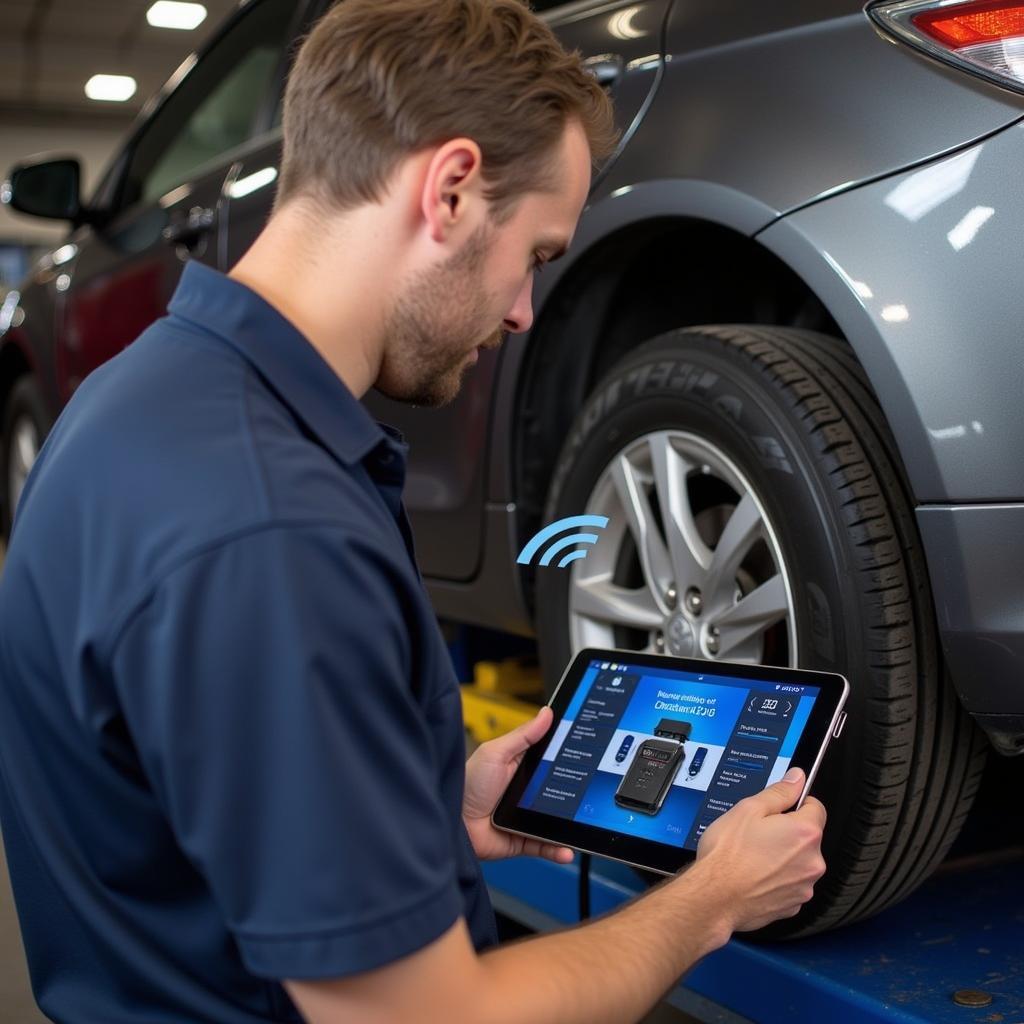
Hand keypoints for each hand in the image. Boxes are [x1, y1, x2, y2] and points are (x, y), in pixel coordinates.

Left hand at [463, 706, 574, 863]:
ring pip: (556, 821)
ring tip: (585, 823)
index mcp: (520, 767)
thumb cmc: (466, 784)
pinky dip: (558, 850)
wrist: (452, 823)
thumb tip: (546, 713)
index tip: (589, 754)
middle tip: (592, 792)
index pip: (551, 760)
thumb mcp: (496, 753)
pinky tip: (567, 848)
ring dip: (570, 825)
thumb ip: (523, 736)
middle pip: (558, 791)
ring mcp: (525, 816)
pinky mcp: (523, 840)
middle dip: (575, 794)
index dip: (569, 758)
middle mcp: (525, 792)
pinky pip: (545, 846)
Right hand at [694, 767, 826, 932]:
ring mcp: (804, 887)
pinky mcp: (793, 905)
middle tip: (758, 834)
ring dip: (783, 858)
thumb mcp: (748, 809)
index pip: (816, 807)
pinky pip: (790, 885)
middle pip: (808, 837)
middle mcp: (812, 862)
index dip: (796, 804)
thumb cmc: (728, 855)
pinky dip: (777, 880)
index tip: (780, 809)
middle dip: (788, 833)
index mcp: (804, 833)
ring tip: (753, 857)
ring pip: (799, 863)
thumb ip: (779, 792)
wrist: (715, 897)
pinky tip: (755, 876)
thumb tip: (796, 778)